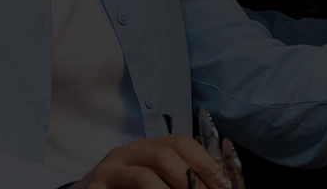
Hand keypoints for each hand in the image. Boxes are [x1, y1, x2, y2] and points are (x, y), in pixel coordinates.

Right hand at [73, 136, 231, 188]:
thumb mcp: (152, 185)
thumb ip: (174, 182)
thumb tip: (212, 186)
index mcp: (147, 148)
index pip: (182, 142)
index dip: (206, 161)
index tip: (225, 184)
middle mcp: (131, 150)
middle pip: (171, 148)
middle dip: (197, 172)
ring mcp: (114, 163)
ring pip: (156, 161)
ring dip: (181, 182)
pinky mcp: (101, 180)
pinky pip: (138, 180)